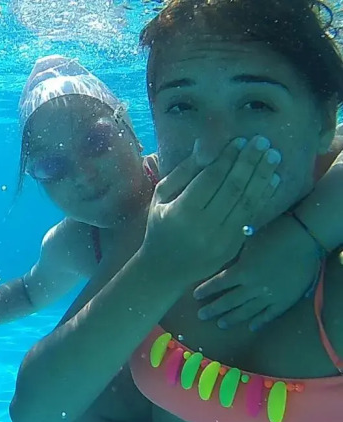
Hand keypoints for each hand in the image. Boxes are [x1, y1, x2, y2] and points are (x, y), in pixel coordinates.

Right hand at [141, 136, 280, 285]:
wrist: (165, 269)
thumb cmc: (160, 226)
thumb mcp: (161, 197)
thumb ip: (183, 172)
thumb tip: (205, 145)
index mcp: (181, 212)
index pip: (210, 179)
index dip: (227, 158)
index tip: (240, 140)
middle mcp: (203, 226)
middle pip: (232, 189)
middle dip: (249, 162)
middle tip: (262, 141)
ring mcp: (221, 239)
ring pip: (246, 202)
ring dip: (262, 176)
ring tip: (273, 155)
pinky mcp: (233, 246)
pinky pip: (251, 217)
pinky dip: (264, 197)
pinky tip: (273, 179)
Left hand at [193, 214, 320, 330]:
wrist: (304, 239)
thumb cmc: (273, 235)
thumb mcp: (247, 244)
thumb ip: (234, 258)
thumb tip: (220, 265)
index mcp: (241, 272)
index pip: (218, 284)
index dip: (206, 290)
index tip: (195, 296)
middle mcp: (252, 287)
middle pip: (228, 302)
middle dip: (213, 309)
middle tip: (201, 316)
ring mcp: (269, 296)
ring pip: (247, 311)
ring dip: (232, 318)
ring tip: (221, 324)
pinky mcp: (285, 301)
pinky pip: (270, 315)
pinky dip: (260, 321)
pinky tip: (252, 327)